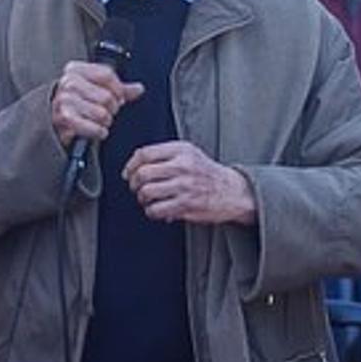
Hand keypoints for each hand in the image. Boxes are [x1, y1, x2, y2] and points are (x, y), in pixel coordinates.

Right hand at [51, 61, 143, 150]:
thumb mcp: (95, 89)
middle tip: (104, 111)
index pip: (107, 75)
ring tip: (97, 120)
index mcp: (75, 70)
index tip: (119, 97)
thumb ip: (118, 88)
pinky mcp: (65, 119)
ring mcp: (65, 100)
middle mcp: (68, 82)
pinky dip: (99, 132)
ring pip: (103, 114)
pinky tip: (94, 129)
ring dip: (105, 122)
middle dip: (111, 109)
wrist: (52, 121)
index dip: (118, 90)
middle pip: (107, 97)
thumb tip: (139, 88)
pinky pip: (96, 128)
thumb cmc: (76, 104)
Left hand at [124, 141, 255, 224]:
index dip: (130, 165)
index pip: (144, 153)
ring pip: (147, 192)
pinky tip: (157, 209)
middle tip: (137, 188)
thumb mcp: (189, 153)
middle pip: (143, 173)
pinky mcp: (186, 204)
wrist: (232, 191)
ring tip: (148, 199)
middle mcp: (182, 166)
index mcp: (181, 150)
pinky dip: (152, 212)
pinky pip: (156, 210)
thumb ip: (164, 155)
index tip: (128, 173)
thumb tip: (135, 166)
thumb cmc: (206, 172)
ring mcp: (184, 186)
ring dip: (142, 199)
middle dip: (134, 184)